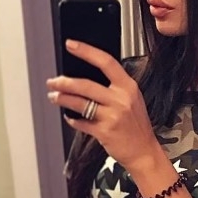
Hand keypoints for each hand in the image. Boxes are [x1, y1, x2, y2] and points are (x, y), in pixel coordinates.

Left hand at [46, 40, 163, 172]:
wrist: (144, 152)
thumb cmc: (137, 127)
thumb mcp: (133, 100)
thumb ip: (115, 88)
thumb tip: (86, 77)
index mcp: (128, 87)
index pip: (106, 62)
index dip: (86, 51)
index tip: (71, 45)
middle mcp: (121, 99)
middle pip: (86, 85)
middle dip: (64, 82)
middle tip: (53, 82)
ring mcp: (113, 116)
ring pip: (79, 102)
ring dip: (62, 99)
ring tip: (54, 97)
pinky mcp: (104, 132)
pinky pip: (81, 122)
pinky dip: (72, 119)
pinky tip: (69, 117)